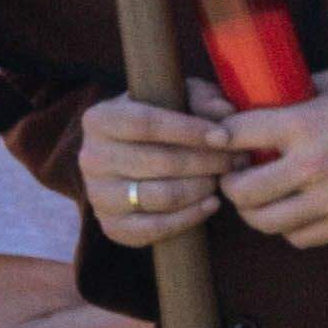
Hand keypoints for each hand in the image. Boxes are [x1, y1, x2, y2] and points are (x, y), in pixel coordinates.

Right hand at [72, 93, 244, 254]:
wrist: (133, 165)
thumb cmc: (163, 126)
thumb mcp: (179, 100)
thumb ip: (202, 98)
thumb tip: (224, 113)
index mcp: (99, 119)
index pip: (146, 124)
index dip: (189, 131)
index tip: (224, 138)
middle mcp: (90, 157)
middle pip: (159, 162)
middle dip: (207, 162)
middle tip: (237, 160)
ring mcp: (98, 195)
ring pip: (160, 196)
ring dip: (202, 188)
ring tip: (223, 179)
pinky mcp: (112, 226)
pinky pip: (155, 228)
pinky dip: (190, 217)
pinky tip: (212, 203)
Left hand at [215, 72, 327, 247]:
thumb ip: (293, 93)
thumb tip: (252, 95)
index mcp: (305, 124)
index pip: (235, 135)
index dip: (219, 138)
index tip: (218, 140)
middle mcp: (313, 164)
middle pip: (241, 189)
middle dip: (230, 183)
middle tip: (235, 177)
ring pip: (265, 221)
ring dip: (254, 212)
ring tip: (259, 200)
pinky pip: (299, 237)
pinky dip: (289, 228)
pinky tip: (293, 212)